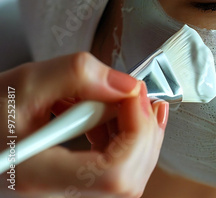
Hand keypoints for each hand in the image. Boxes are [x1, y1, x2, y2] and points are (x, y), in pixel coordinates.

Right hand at [0, 52, 168, 197]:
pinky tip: (107, 115)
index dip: (138, 132)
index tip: (135, 95)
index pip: (113, 173)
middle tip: (136, 94)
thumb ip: (77, 75)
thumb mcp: (25, 82)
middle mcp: (54, 192)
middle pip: (128, 178)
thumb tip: (125, 85)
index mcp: (37, 175)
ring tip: (117, 101)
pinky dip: (123, 137)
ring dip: (136, 131)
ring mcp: (66, 190)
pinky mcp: (75, 181)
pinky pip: (115, 168)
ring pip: (127, 175)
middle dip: (145, 130)